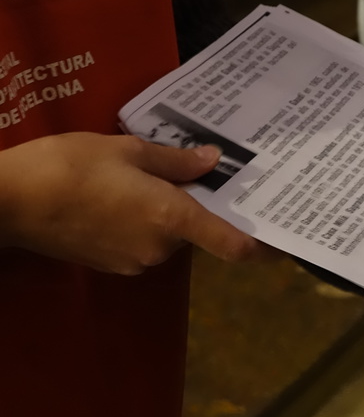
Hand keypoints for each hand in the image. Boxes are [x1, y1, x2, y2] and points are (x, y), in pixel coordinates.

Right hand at [0, 132, 277, 274]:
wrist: (7, 201)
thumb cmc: (69, 167)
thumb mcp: (127, 150)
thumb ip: (175, 161)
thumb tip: (213, 161)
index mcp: (172, 218)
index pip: (231, 244)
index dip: (261, 246)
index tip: (283, 242)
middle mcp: (161, 247)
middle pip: (196, 230)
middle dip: (194, 205)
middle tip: (188, 172)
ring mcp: (136, 261)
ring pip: (168, 235)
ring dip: (164, 212)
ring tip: (139, 177)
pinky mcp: (112, 265)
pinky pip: (143, 242)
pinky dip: (142, 222)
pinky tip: (116, 197)